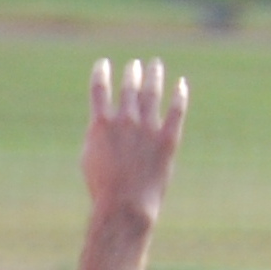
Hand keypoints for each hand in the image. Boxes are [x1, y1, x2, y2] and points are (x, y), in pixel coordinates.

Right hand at [81, 57, 186, 228]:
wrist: (124, 206)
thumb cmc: (102, 187)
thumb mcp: (89, 158)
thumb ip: (96, 135)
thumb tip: (101, 123)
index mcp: (101, 124)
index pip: (99, 89)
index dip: (100, 73)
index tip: (104, 63)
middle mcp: (124, 121)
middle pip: (128, 87)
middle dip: (131, 73)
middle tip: (134, 64)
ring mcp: (147, 129)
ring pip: (151, 93)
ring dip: (153, 76)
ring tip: (155, 64)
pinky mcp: (167, 140)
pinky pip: (176, 112)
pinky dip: (179, 96)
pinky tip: (181, 84)